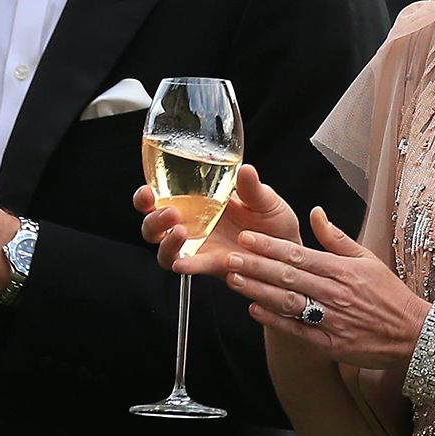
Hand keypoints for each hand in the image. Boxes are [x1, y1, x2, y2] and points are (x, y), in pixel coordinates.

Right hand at [136, 164, 301, 277]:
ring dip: (167, 241)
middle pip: (153, 225)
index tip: (147, 191)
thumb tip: (246, 169)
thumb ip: (252, 188)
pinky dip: (185, 265)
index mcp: (197, 201)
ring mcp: (199, 246)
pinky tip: (183, 263)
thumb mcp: (265, 200)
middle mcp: (191, 224)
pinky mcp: (210, 265)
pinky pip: (192, 266)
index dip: (145, 196)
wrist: (288, 251)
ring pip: (165, 249)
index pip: (161, 196)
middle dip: (152, 218)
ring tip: (181, 231)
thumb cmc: (273, 221)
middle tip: (169, 211)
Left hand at [223, 206, 429, 369]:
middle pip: (288, 276)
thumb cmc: (388, 293)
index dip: (270, 246)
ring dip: (259, 290)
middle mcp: (334, 292)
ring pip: (289, 302)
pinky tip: (255, 310)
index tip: (247, 238)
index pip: (298, 254)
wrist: (412, 333)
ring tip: (234, 280)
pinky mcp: (331, 343)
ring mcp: (332, 319)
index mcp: (341, 269)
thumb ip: (336, 237)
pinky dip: (276, 320)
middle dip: (256, 265)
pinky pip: (298, 330)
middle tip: (230, 256)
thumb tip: (315, 212)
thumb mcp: (366, 258)